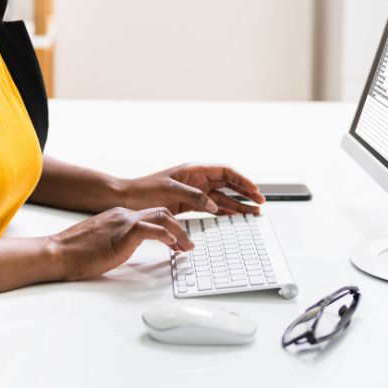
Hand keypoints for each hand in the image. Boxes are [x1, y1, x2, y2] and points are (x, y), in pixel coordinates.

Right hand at [49, 206, 190, 280]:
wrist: (58, 252)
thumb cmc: (75, 252)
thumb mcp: (101, 242)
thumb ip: (116, 240)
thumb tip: (126, 249)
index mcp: (118, 216)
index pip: (151, 215)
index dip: (168, 228)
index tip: (177, 242)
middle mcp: (123, 215)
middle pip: (161, 212)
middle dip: (179, 228)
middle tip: (188, 244)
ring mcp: (124, 222)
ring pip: (162, 217)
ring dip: (179, 232)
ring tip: (187, 247)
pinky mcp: (123, 233)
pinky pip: (152, 229)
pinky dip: (166, 235)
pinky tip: (173, 245)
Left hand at [121, 163, 266, 216]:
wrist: (126, 200)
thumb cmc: (144, 191)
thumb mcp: (170, 191)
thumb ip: (194, 197)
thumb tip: (212, 204)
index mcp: (194, 170)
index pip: (225, 172)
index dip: (242, 180)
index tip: (255, 190)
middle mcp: (196, 179)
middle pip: (228, 184)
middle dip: (245, 192)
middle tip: (260, 202)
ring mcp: (193, 192)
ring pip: (221, 197)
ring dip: (237, 204)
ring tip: (253, 213)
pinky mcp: (187, 204)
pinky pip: (211, 207)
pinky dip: (223, 212)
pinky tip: (233, 217)